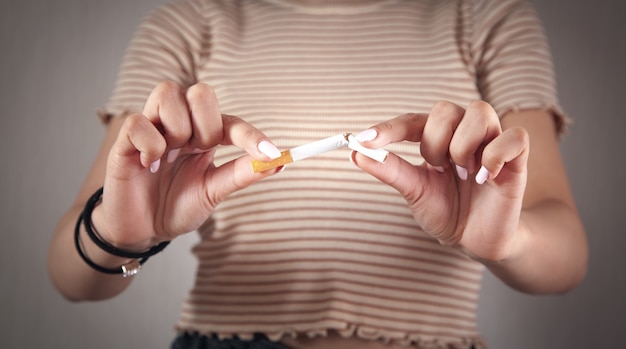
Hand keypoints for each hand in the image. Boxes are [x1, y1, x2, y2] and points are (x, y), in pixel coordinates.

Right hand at [95, 82, 280, 249]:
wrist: (143, 230)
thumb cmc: (177, 206)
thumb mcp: (214, 191)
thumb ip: (242, 174)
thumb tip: (280, 163)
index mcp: (205, 135)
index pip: (231, 122)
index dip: (251, 136)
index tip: (270, 154)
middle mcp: (180, 125)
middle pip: (201, 92)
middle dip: (207, 127)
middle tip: (197, 153)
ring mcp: (152, 128)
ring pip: (168, 94)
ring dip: (176, 130)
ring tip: (167, 158)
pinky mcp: (124, 139)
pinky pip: (138, 122)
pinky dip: (149, 145)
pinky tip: (146, 165)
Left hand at [352, 101, 528, 261]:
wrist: (475, 239)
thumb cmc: (445, 211)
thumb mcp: (414, 192)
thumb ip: (390, 171)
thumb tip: (356, 154)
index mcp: (434, 138)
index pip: (410, 121)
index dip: (388, 129)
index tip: (364, 140)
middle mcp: (462, 132)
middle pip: (445, 110)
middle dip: (435, 143)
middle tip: (440, 170)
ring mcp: (490, 141)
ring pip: (479, 113)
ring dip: (464, 148)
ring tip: (465, 174)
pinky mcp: (516, 156)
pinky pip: (512, 137)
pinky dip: (495, 156)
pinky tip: (486, 177)